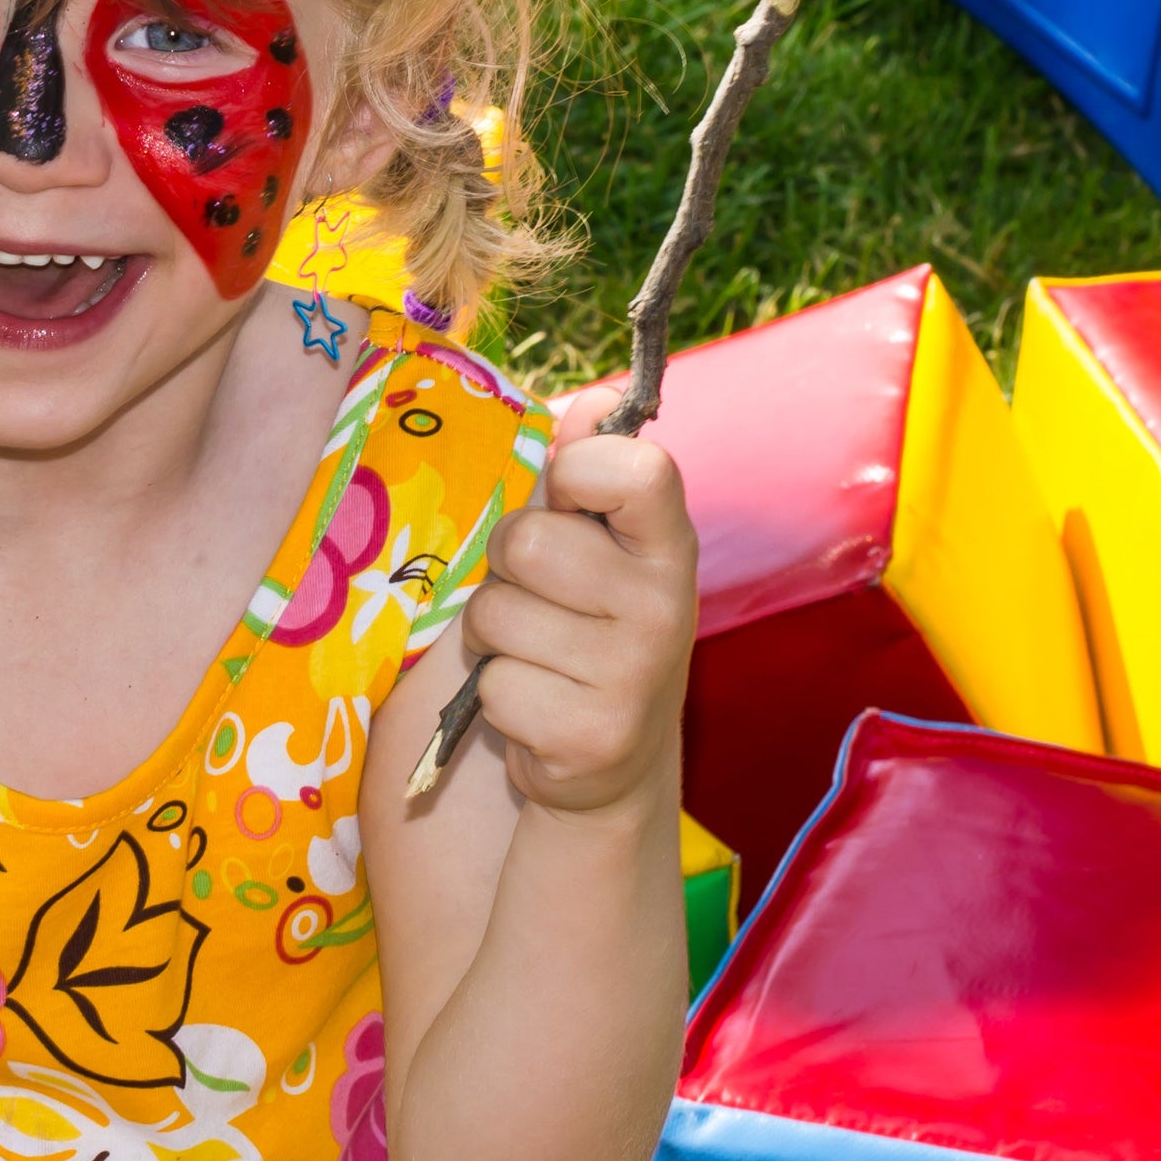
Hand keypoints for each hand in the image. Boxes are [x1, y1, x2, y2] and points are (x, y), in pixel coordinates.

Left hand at [456, 402, 696, 823]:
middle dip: (507, 568)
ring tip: (534, 655)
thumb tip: (589, 399)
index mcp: (668, 544)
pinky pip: (494, 686)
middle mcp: (665, 606)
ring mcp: (634, 676)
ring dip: (493, 636)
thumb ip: (582, 469)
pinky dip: (496, 697)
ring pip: (496, 616)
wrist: (610, 761)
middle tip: (537, 597)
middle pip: (529, 544)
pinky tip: (537, 707)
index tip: (566, 496)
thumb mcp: (594, 545)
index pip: (638, 469)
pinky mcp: (593, 737)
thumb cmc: (585, 625)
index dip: (580, 470)